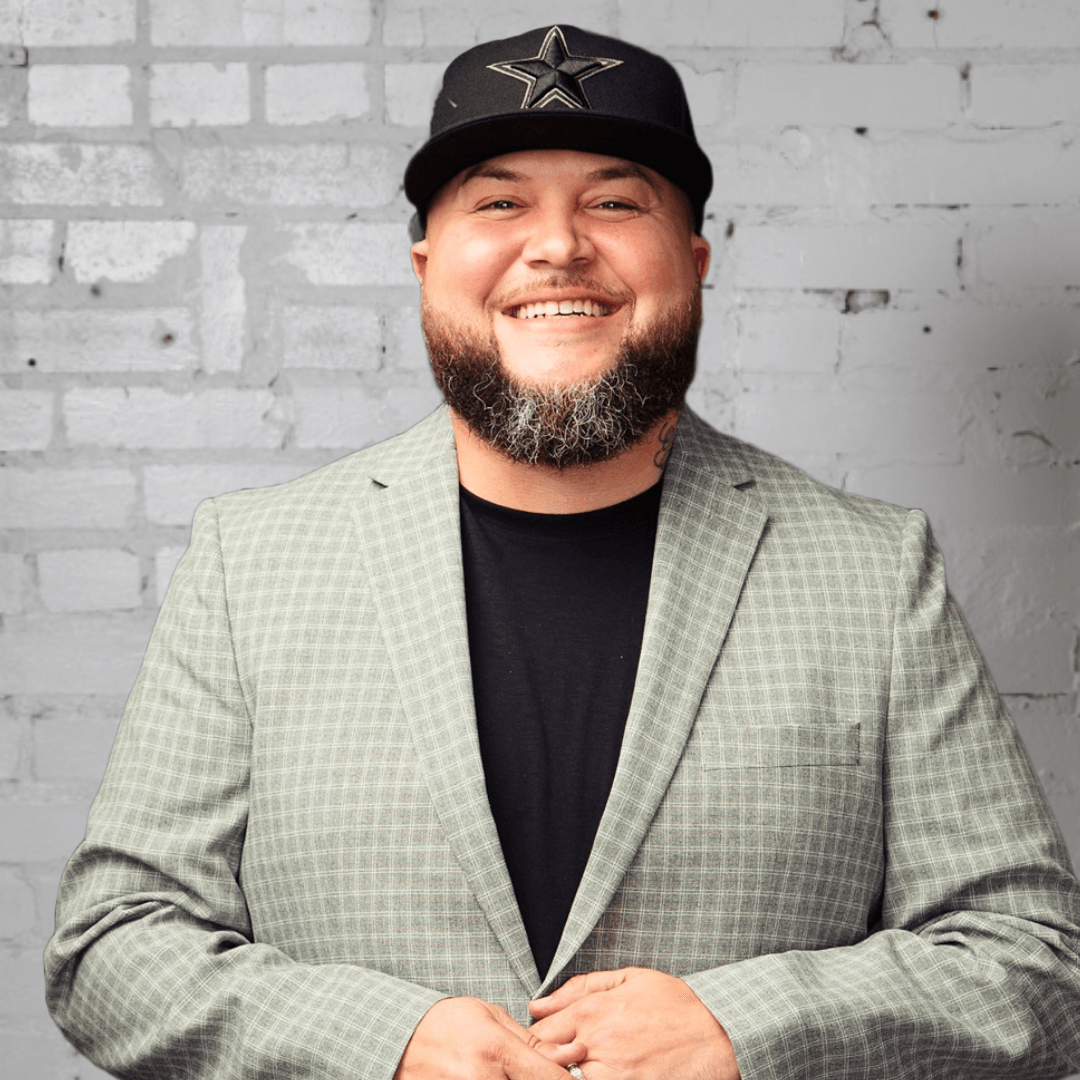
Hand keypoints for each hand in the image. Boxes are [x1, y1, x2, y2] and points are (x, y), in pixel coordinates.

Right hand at [395, 996, 585, 1079]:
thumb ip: (529, 1041)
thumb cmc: (446, 1023)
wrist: (399, 1040)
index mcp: (495, 1050)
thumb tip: (567, 1057)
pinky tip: (500, 1077)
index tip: (576, 1076)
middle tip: (540, 1071)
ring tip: (509, 1071)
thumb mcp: (490, 1017)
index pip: (549, 1078)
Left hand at [528, 968, 740, 1079]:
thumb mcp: (629, 979)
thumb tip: (537, 1004)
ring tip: (589, 1062)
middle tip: (563, 1053)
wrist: (719, 1037)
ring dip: (568, 1074)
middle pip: (547, 1058)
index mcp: (593, 1011)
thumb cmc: (676, 1006)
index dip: (539, 1036)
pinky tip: (605, 1072)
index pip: (539, 1030)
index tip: (546, 1039)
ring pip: (567, 1079)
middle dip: (548, 1057)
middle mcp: (597, 1043)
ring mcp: (611, 1074)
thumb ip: (579, 988)